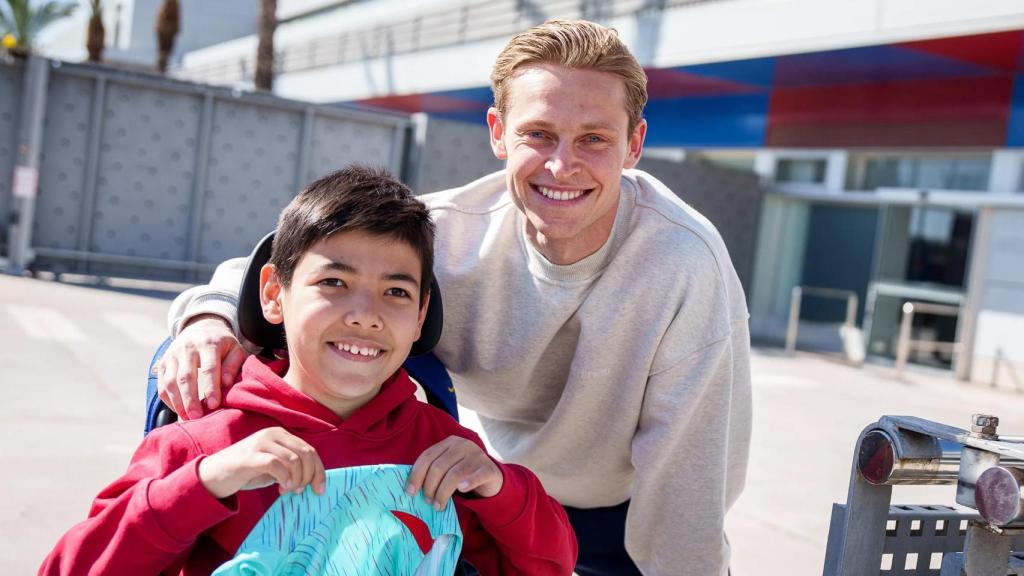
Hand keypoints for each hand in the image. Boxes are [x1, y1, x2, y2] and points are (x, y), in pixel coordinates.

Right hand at [158, 314, 248, 419]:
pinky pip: (162, 385)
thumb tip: (226, 384)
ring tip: (187, 418)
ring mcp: (172, 355)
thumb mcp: (235, 349)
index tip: (213, 405)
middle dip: (190, 399)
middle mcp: (187, 348)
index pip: (209, 368)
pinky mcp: (163, 364)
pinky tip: (179, 411)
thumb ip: (233, 365)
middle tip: (197, 417)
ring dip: (177, 403)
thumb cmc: (222, 345)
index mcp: (208, 344)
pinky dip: (169, 401)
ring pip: (170, 382)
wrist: (200, 328)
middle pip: (185, 377)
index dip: (211, 388)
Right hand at [198, 427, 325, 498]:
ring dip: (296, 479)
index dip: (319, 471)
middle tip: (300, 491)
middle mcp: (272, 434)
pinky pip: (276, 464)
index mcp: (280, 435)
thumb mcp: (273, 467)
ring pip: (293, 459)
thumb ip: (291, 467)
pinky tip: (282, 488)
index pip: (309, 450)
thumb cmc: (246, 472)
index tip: (320, 489)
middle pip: (305, 454)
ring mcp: (260, 443)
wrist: (212, 475)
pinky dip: (284, 478)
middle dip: (309, 476)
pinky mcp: (249, 456)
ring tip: (287, 490)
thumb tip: (314, 479)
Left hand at [405, 436, 503, 510]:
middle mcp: (463, 445)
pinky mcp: (489, 468)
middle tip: (428, 502)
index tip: (410, 492)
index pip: (428, 456)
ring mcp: (477, 455)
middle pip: (439, 466)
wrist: (492, 478)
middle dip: (430, 487)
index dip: (416, 474)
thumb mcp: (447, 468)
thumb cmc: (464, 474)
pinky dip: (468, 482)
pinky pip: (477, 476)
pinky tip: (462, 490)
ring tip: (439, 506)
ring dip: (443, 493)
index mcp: (449, 443)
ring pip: (455, 474)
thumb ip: (433, 472)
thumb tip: (411, 488)